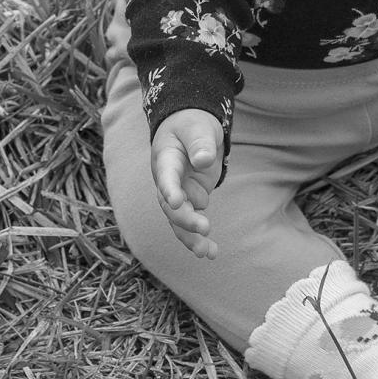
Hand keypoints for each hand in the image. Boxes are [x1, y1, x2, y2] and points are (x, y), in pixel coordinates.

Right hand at [151, 110, 223, 259]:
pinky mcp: (190, 200)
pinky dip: (199, 237)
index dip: (169, 189)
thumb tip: (204, 160)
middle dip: (185, 218)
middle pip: (170, 205)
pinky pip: (191, 222)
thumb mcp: (198, 127)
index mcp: (166, 159)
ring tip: (207, 253)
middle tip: (204, 228)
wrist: (190, 129)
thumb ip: (200, 142)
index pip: (166, 176)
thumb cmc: (193, 125)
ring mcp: (178, 192)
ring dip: (190, 237)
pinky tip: (212, 253)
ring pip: (178, 220)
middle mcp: (167, 181)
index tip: (176, 201)